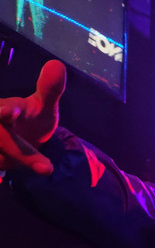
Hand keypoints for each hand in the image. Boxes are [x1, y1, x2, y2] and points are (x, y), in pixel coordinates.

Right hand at [0, 60, 66, 174]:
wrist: (21, 140)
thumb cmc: (30, 121)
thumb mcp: (43, 108)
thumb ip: (50, 90)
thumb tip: (57, 65)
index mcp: (4, 111)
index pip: (1, 111)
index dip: (4, 112)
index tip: (11, 111)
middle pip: (2, 140)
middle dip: (22, 153)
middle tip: (47, 167)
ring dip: (13, 166)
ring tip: (45, 171)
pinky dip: (0, 177)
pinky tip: (3, 182)